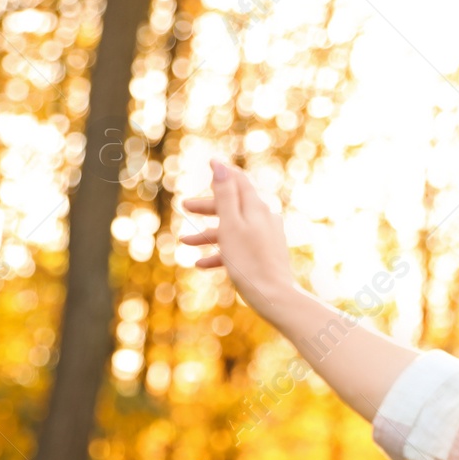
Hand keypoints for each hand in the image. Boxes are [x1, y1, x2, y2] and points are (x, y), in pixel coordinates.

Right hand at [179, 157, 296, 319]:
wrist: (273, 296)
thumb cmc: (249, 260)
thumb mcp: (231, 224)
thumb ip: (225, 195)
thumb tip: (221, 165)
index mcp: (256, 208)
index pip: (239, 182)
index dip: (223, 173)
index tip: (210, 163)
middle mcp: (264, 219)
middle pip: (234, 206)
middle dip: (208, 206)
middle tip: (185, 207)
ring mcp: (266, 237)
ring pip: (233, 229)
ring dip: (208, 234)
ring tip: (184, 242)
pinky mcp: (264, 255)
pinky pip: (239, 249)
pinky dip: (220, 253)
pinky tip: (201, 264)